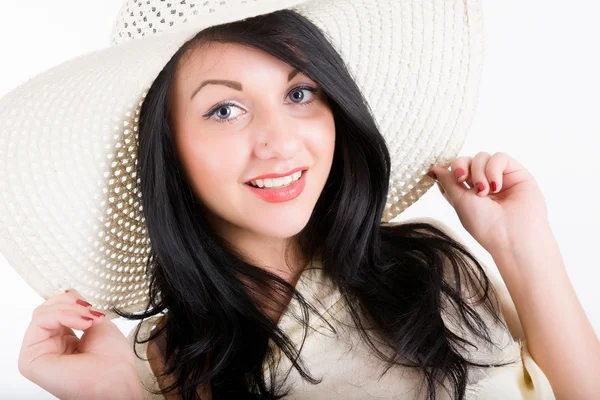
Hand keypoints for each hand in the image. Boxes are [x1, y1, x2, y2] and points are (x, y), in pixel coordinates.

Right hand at [18, 289, 143, 399]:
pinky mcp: (30, 359)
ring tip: (89, 320)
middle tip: (91, 312)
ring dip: (70, 309)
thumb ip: (78, 308)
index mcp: (64, 339)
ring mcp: (39, 352)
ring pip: (42, 312)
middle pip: (47, 308)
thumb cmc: (113, 360)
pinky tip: (81, 324)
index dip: (72, 301)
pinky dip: (62, 315)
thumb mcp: (97, 322)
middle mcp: (50, 346)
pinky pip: (39, 321)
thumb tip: (67, 293)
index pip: (56, 308)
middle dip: (72, 303)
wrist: (117, 380)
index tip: (91, 306)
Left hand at [428, 152, 548, 255]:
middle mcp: (483, 184)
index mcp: (468, 194)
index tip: (451, 178)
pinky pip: (499, 157)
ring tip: (484, 191)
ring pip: (482, 157)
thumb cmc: (484, 224)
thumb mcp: (458, 201)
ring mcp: (500, 178)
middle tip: (462, 179)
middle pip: (466, 160)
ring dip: (478, 171)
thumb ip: (447, 181)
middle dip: (461, 166)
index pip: (455, 171)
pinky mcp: (516, 173)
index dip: (450, 170)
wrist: (512, 236)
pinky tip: (496, 186)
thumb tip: (434, 168)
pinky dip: (494, 169)